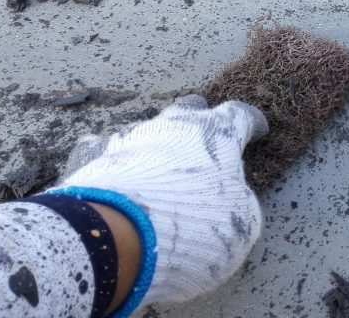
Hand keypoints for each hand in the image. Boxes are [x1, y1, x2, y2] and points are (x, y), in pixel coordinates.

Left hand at [55, 95, 267, 304]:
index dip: (251, 122)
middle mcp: (171, 126)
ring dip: (154, 144)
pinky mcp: (91, 156)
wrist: (118, 240)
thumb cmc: (193, 227)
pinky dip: (112, 160)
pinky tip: (110, 174)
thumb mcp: (242, 224)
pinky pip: (101, 147)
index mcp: (215, 134)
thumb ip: (239, 201)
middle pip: (189, 108)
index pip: (240, 115)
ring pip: (145, 127)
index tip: (257, 130)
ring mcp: (128, 137)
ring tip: (154, 166)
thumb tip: (232, 197)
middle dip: (198, 118)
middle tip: (203, 138)